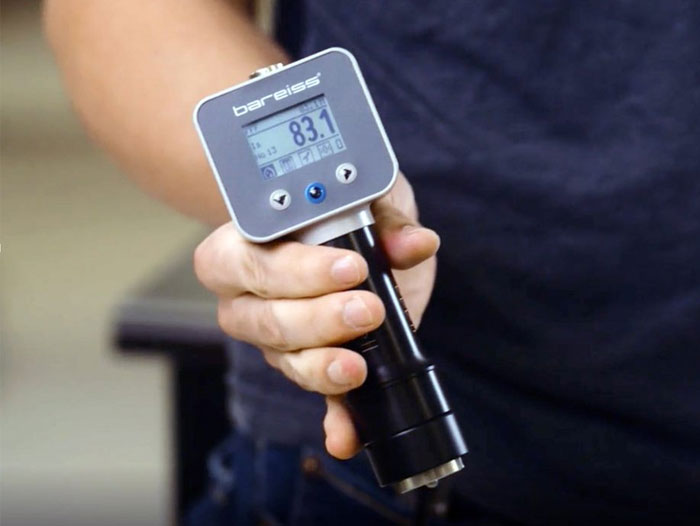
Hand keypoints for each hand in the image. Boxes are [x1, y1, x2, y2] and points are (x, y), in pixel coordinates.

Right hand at [194, 173, 438, 457]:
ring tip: (358, 366)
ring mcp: (274, 337)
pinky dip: (334, 418)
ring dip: (321, 365)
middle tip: (368, 308)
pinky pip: (315, 394)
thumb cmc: (345, 211)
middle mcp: (248, 297)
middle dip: (318, 317)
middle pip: (263, 318)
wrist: (352, 239)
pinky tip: (345, 437)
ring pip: (283, 359)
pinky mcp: (308, 364)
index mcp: (246, 245)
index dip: (295, 269)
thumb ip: (385, 216)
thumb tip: (415, 245)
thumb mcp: (365, 198)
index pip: (247, 261)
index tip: (352, 266)